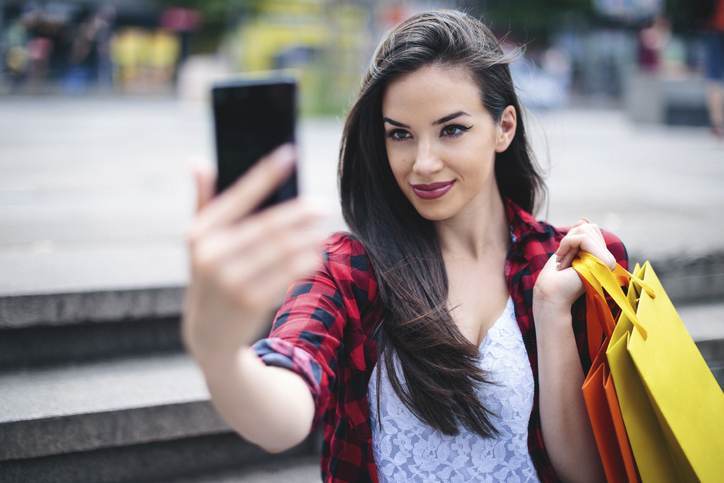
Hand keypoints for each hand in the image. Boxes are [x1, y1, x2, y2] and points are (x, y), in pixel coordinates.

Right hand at [181, 144, 328, 364]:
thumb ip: (203, 201)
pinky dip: (306, 262)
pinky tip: (316, 255)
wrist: (208, 333)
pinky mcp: (250, 302)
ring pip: (283, 251)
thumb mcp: (199, 243)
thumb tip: (197, 160)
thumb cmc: (208, 275)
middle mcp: (212, 256)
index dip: (266, 174)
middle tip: (322, 206)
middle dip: (300, 213)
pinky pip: (288, 275)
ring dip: (309, 239)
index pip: (239, 197)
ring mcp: (231, 281)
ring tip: (322, 231)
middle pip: (269, 226)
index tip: (290, 154)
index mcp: (200, 234)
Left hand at [533, 218, 616, 317]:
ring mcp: (608, 261)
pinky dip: (567, 245)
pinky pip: (583, 238)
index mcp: (600, 256)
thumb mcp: (567, 250)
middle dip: (570, 239)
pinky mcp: (604, 262)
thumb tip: (584, 220)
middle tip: (563, 260)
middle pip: (590, 227)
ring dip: (567, 244)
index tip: (562, 257)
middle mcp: (607, 259)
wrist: (551, 294)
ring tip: (564, 262)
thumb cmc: (555, 276)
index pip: (590, 229)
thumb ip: (577, 236)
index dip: (571, 238)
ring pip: (587, 230)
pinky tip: (563, 261)